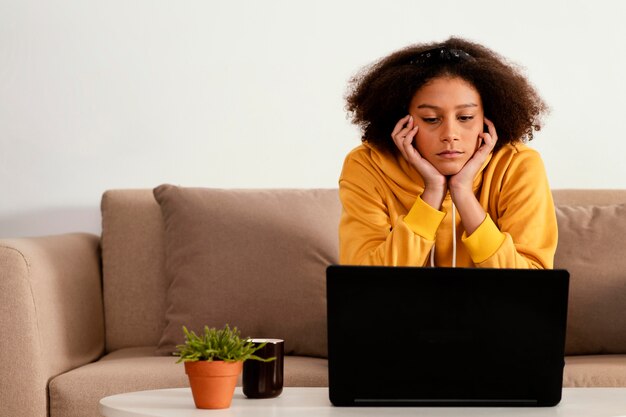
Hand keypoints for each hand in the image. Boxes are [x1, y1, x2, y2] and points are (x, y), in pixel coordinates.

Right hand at [391, 115, 446, 189]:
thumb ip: (430, 143)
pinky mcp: (412, 158)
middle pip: (394, 135)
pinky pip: (405, 143)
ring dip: (404, 127)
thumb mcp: (432, 152)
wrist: (438, 182)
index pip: (397, 135)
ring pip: (397, 138)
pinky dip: (409, 134)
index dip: (401, 125)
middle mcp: (406, 152)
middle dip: (400, 123)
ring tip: (412, 122)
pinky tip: (416, 130)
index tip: (410, 118)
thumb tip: (436, 131)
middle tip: (409, 117)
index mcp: (409, 151)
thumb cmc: (437, 168)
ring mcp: (408, 155)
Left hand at [448, 118, 497, 234]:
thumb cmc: (453, 173)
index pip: (485, 136)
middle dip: (490, 125)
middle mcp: (481, 153)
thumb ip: (452, 150)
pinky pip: (490, 145)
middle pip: (492, 135)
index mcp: (476, 152)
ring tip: (486, 120)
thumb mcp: (454, 158)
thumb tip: (445, 142)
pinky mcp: (482, 158)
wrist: (457, 185)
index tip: (478, 119)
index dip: (484, 127)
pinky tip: (482, 133)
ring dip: (491, 128)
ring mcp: (483, 155)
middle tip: (485, 116)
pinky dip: (488, 137)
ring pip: (493, 138)